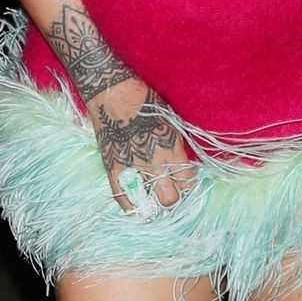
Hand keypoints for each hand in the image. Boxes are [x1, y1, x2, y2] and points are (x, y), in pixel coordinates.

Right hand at [86, 75, 196, 214]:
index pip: (188, 181)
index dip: (187, 184)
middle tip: (169, 192)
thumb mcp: (170, 122)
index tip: (184, 182)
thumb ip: (175, 145)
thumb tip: (180, 162)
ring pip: (148, 203)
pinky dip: (129, 206)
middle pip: (170, 198)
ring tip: (152, 199)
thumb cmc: (145, 101)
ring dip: (152, 203)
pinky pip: (122, 198)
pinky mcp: (113, 169)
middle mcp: (154, 163)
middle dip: (172, 198)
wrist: (113, 93)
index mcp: (172, 149)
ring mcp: (133, 168)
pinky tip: (135, 207)